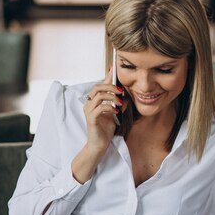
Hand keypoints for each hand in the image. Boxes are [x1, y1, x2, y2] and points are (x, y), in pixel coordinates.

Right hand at [72, 68, 125, 183]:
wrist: (98, 146)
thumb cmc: (105, 130)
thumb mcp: (114, 115)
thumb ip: (118, 106)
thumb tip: (126, 97)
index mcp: (93, 101)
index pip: (100, 86)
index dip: (107, 77)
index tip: (114, 69)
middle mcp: (88, 104)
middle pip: (97, 87)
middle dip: (110, 86)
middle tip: (121, 91)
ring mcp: (88, 111)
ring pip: (98, 96)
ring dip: (112, 97)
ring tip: (120, 102)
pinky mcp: (91, 119)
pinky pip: (100, 108)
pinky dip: (110, 107)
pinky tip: (117, 112)